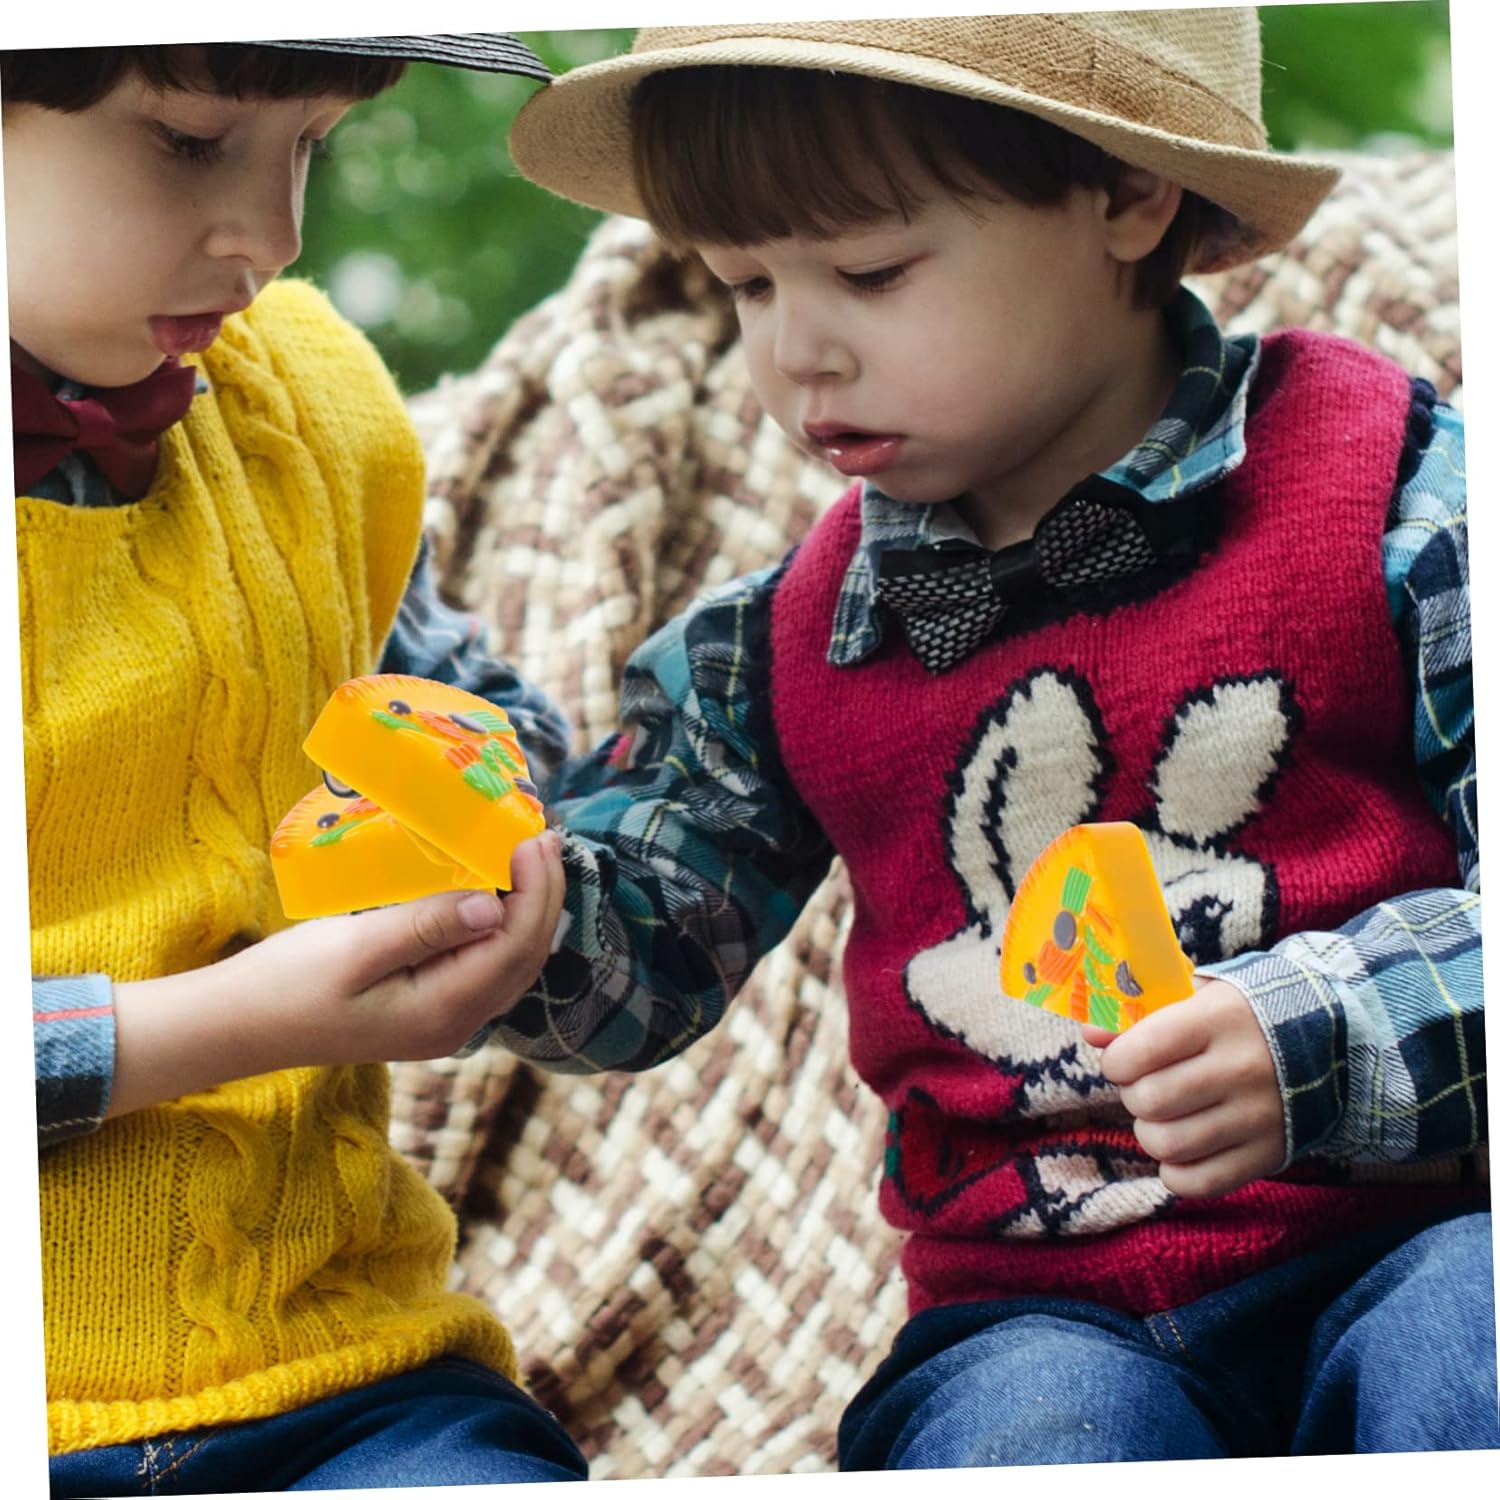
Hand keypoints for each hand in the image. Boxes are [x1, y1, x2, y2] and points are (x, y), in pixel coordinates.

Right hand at [108, 830, 565, 1116]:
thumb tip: (493, 906)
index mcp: (442, 1011)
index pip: (515, 948)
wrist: (238, 1026)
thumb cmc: (288, 983)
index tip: (533, 840)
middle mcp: (455, 1024)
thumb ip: (426, 928)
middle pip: (524, 958)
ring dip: (528, 911)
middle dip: (544, 897)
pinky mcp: (428, 1008)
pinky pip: (485, 967)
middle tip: (546, 837)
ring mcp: (443, 1021)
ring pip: (510, 965)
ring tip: (533, 858)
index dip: (535, 893)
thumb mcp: (354, 948)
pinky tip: (498, 893)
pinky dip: (503, 927)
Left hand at [1078, 978, 1285, 1197]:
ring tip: (1162, 1117)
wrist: (1325, 1042)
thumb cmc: (1238, 1016)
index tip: (1123, 1060)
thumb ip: (1140, 1013)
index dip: (1117, 1061)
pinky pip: (1199, 1183)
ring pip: (1168, 1145)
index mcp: (1218, 1020)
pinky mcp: (1269, 1155)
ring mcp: (1259, 1117)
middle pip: (1149, 1101)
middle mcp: (1241, 1069)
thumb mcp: (1194, 998)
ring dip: (1150, 1133)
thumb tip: (1091, 1034)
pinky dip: (1176, 1172)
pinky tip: (1182, 1149)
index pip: (1141, 1050)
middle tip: (1146, 1087)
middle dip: (1133, 1096)